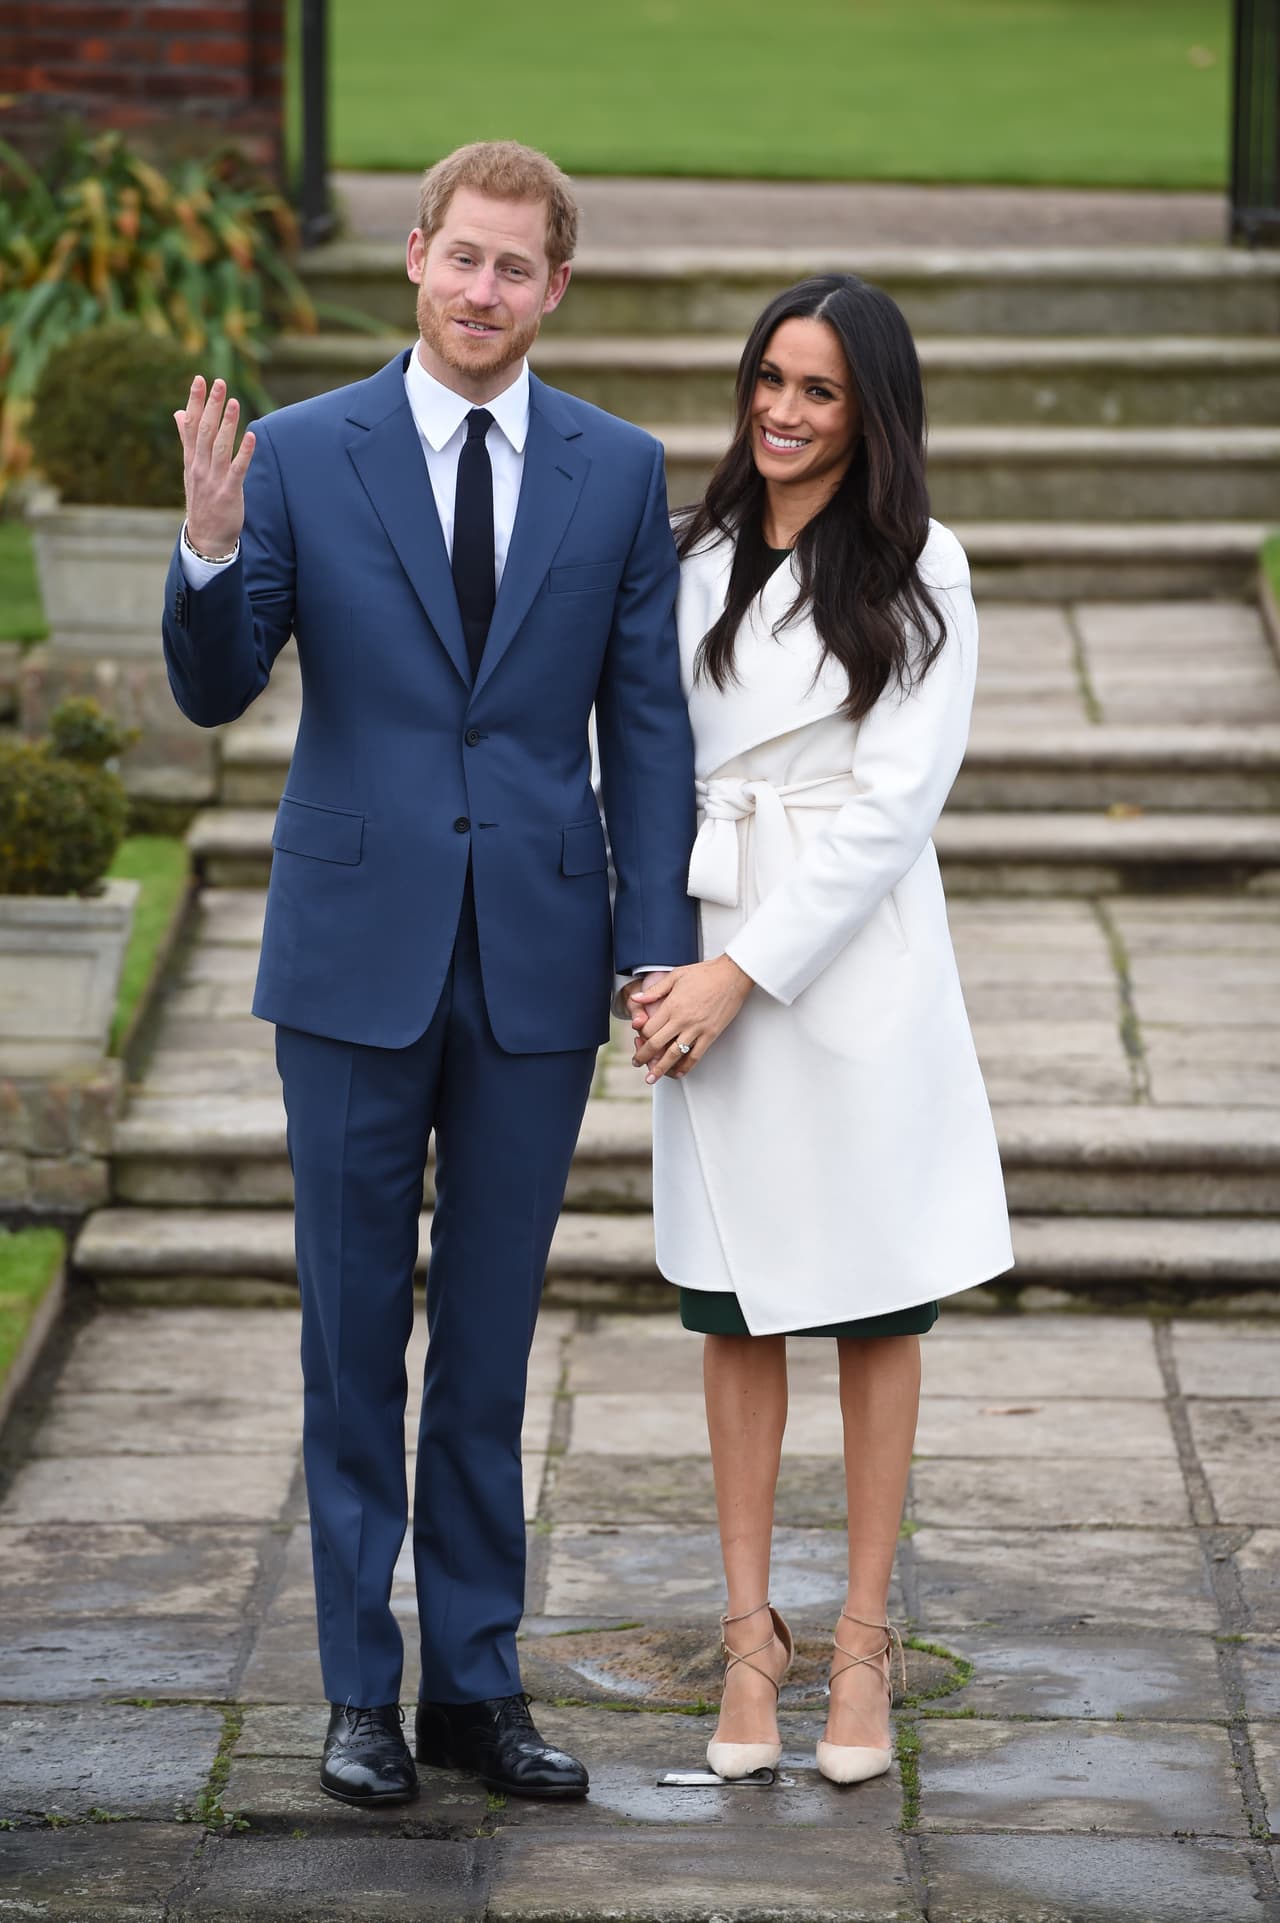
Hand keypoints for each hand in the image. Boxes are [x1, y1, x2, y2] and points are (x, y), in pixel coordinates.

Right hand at [175, 375, 255, 556]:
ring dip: (227, 424)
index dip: (195, 401)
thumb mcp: (189, 467)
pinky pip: (237, 470)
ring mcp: (213, 479)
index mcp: (191, 458)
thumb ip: (186, 439)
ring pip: (220, 446)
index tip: (199, 379)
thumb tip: (179, 413)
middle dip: (211, 405)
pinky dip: (244, 453)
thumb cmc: (201, 498)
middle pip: (205, 431)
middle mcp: (199, 466)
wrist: (205, 536)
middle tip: (219, 382)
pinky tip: (251, 436)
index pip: (191, 424)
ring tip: (234, 402)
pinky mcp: (229, 492)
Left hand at [630, 955, 752, 1081]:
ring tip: (652, 1077)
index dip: (641, 1036)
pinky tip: (678, 1072)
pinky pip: (695, 1056)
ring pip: (673, 1054)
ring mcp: (697, 1029)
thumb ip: (654, 990)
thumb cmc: (706, 973)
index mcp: (672, 1005)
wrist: (732, 975)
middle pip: (656, 1044)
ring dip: (660, 1068)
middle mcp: (682, 1020)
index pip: (649, 1029)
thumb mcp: (676, 976)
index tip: (639, 1039)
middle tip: (637, 1063)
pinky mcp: (711, 1034)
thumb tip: (636, 998)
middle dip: (643, 1057)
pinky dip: (685, 1067)